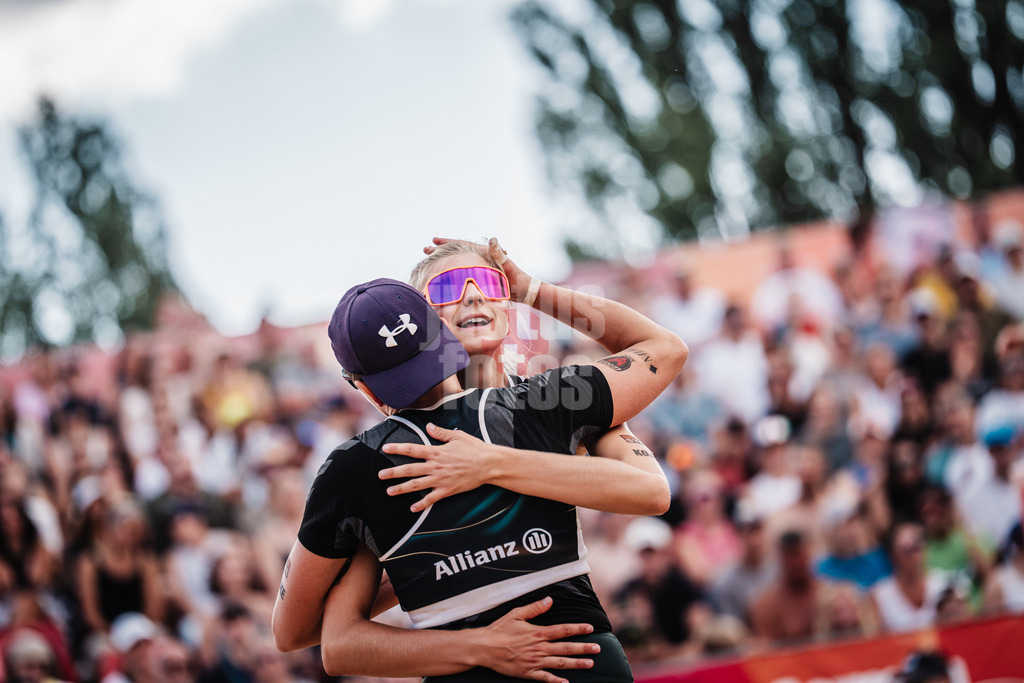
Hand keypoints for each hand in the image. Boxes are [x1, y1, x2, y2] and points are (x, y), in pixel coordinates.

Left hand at [380, 424, 495, 511]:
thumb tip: (428, 427)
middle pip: (409, 469)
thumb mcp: (458, 436)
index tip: (385, 448)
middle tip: (380, 475)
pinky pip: (431, 499)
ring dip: (401, 489)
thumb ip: (441, 433)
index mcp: (436, 452)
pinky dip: (421, 504)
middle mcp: (435, 466)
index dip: (397, 448)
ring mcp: (440, 479)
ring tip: (389, 491)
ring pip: (416, 485)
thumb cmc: (475, 448)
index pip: (412, 449)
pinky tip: (412, 509)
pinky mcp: (447, 490)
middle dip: (393, 472)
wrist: (488, 464)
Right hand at [425, 237, 534, 303]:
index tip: (434, 241)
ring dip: (444, 259)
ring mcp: (479, 265)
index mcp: (484, 252)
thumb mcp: (507, 265)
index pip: (462, 244)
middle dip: (440, 249)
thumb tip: (493, 240)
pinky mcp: (480, 274)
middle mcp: (480, 256)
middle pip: (456, 250)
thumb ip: (499, 253)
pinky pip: (462, 269)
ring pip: (457, 260)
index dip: (447, 242)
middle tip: (425, 249)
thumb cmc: (516, 278)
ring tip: (430, 258)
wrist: (524, 289)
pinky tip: (443, 274)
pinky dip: (451, 269)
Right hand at [476, 597, 598, 682]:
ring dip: (576, 663)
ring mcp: (535, 662)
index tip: (590, 628)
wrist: (484, 648)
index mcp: (538, 632)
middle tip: (597, 649)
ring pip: (560, 663)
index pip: (563, 630)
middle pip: (566, 648)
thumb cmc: (499, 630)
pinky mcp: (528, 672)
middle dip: (584, 648)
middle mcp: (539, 648)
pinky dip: (557, 682)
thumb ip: (535, 608)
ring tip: (590, 664)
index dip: (578, 629)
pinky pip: (545, 678)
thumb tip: (550, 600)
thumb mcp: (516, 614)